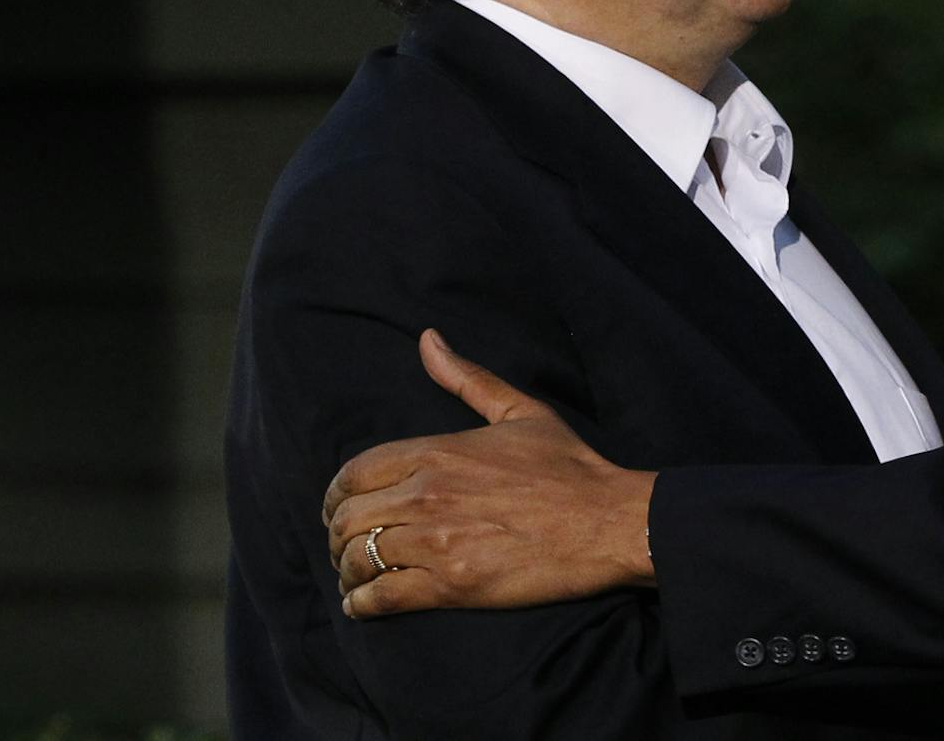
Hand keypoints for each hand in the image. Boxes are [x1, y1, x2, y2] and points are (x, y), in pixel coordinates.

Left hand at [322, 329, 657, 617]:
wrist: (608, 522)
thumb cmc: (570, 466)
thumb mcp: (522, 411)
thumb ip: (468, 378)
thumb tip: (428, 340)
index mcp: (437, 452)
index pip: (353, 473)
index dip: (336, 495)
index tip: (339, 508)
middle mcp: (428, 495)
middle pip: (347, 519)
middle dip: (337, 536)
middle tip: (347, 547)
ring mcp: (436, 542)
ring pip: (357, 559)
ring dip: (348, 571)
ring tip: (356, 578)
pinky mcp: (451, 586)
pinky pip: (380, 598)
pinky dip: (361, 604)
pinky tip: (364, 603)